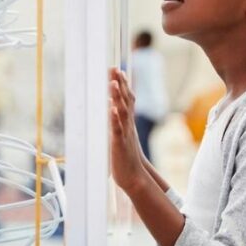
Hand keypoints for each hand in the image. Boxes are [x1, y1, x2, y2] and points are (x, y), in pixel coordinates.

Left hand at [109, 68, 147, 192]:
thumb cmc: (126, 156)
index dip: (123, 84)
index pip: (127, 99)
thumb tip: (111, 108)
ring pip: (122, 112)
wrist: (134, 176)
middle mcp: (128, 125)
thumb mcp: (122, 135)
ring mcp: (125, 133)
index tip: (117, 69)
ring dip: (118, 97)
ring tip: (113, 83)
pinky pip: (117, 129)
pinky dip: (115, 119)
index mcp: (128, 122)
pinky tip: (112, 109)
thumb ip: (118, 122)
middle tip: (115, 69)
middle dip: (120, 84)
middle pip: (125, 101)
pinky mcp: (119, 144)